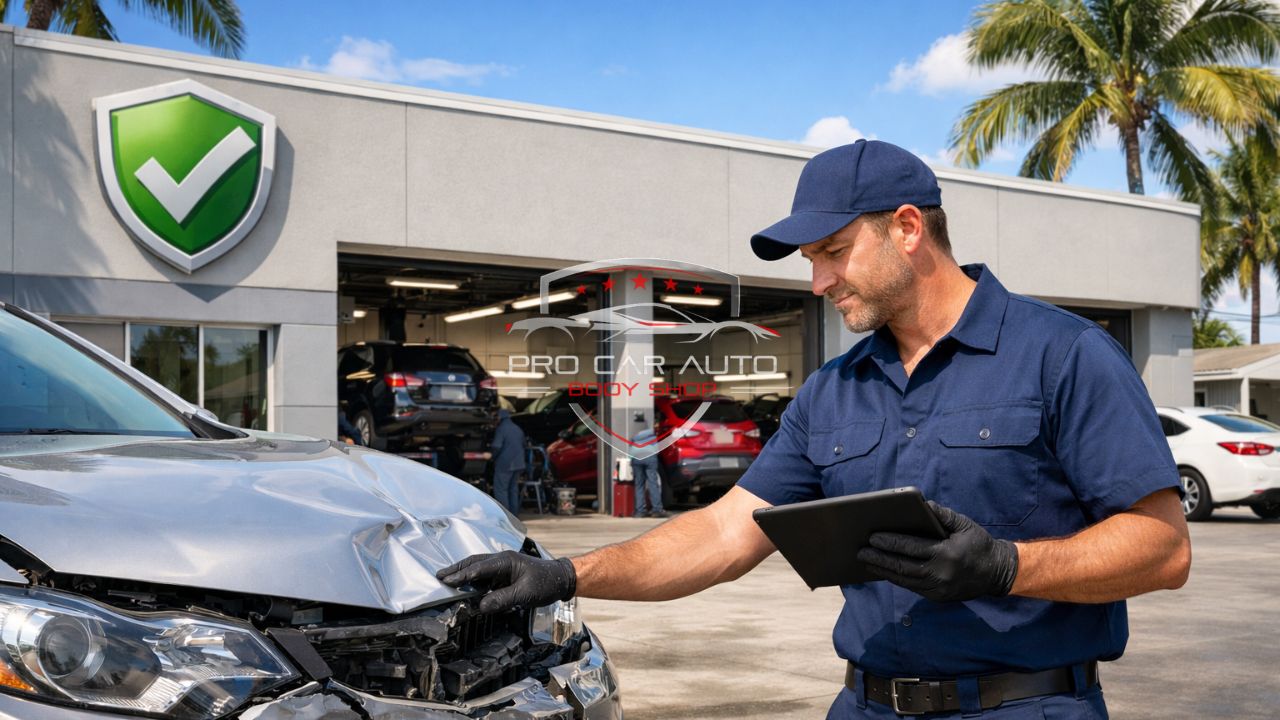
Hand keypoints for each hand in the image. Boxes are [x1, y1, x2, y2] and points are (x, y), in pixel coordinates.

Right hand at [436, 551, 576, 613]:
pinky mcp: (505, 574)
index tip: (446, 580)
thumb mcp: (525, 594)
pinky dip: (472, 579)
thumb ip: (502, 599)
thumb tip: (481, 606)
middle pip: (474, 563)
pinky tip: (465, 586)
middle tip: (439, 576)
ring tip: (447, 579)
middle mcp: (501, 560)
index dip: (462, 575)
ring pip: (478, 568)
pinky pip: (485, 575)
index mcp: (505, 561)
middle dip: (457, 569)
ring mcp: (503, 566)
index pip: (479, 567)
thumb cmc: (545, 583)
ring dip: (463, 573)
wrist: (561, 579)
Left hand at [856, 501, 1018, 602]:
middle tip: (860, 551)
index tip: (872, 537)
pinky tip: (884, 570)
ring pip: (904, 580)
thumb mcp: (964, 524)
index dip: (890, 543)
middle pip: (902, 567)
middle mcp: (941, 574)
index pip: (911, 547)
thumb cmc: (978, 544)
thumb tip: (921, 503)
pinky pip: (911, 587)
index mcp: (946, 554)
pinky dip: (896, 579)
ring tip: (866, 561)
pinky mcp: (937, 597)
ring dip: (883, 571)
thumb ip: (942, 514)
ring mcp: (938, 589)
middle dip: (879, 558)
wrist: (997, 573)